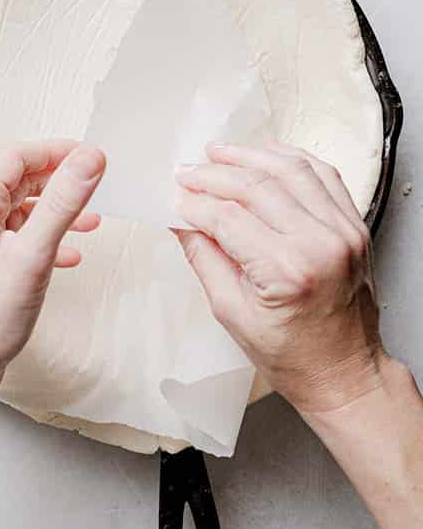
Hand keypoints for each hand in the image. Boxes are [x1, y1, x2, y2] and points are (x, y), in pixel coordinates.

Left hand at [0, 142, 104, 429]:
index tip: (88, 156)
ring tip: (89, 223)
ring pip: (15, 211)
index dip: (54, 151)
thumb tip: (89, 158)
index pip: (16, 156)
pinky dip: (39, 239)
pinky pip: (10, 238)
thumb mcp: (34, 253)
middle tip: (93, 186)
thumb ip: (63, 201)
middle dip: (57, 182)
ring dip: (52, 213)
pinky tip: (65, 256)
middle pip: (15, 180)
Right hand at [176, 139, 383, 415]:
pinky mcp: (355, 227)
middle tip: (186, 172)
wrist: (346, 375)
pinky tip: (265, 153)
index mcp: (287, 271)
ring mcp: (343, 232)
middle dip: (213, 174)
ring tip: (218, 153)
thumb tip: (180, 217)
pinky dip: (292, 157)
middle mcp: (320, 244)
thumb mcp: (232, 313)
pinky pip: (324, 175)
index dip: (195, 203)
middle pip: (255, 187)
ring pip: (290, 170)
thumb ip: (203, 257)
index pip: (227, 217)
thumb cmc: (293, 356)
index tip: (175, 197)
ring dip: (249, 155)